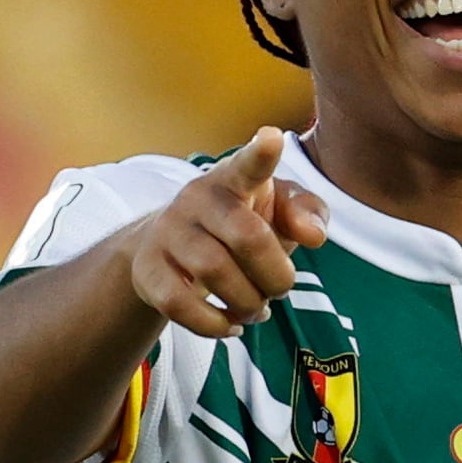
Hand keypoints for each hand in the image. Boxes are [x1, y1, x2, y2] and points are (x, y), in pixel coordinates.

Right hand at [125, 128, 330, 338]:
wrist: (168, 251)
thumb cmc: (238, 226)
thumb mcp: (277, 213)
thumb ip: (307, 213)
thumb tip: (313, 236)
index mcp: (234, 178)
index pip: (249, 164)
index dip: (262, 154)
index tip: (273, 137)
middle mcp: (196, 198)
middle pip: (248, 237)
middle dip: (277, 275)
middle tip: (281, 288)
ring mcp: (168, 232)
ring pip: (214, 273)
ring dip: (248, 302)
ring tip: (257, 307)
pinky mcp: (148, 269)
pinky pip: (181, 305)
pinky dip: (214, 324)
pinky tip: (231, 324)